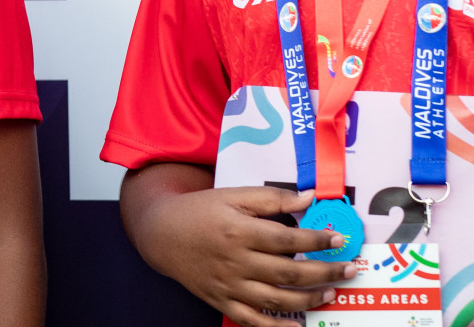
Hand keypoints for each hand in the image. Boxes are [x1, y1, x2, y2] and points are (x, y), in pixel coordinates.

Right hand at [128, 179, 356, 326]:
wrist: (160, 233)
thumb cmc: (199, 211)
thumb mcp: (232, 195)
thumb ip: (272, 198)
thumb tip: (309, 198)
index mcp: (240, 231)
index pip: (289, 240)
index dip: (318, 241)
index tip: (339, 240)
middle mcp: (236, 261)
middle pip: (290, 272)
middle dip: (326, 272)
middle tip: (349, 269)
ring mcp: (229, 285)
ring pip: (278, 300)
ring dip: (310, 299)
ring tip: (331, 293)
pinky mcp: (222, 300)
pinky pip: (254, 321)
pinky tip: (299, 325)